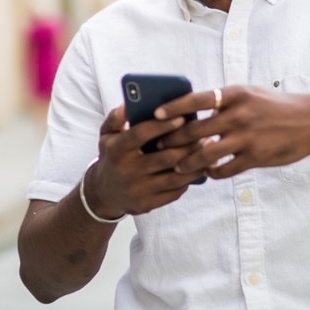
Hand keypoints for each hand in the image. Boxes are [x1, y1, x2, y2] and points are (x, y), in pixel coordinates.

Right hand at [82, 106, 206, 218]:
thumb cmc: (112, 156)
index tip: (182, 117)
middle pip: (165, 157)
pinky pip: (173, 193)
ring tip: (206, 153)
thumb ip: (116, 118)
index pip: (141, 134)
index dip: (162, 125)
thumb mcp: (106, 135)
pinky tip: (196, 170)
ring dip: (193, 165)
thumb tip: (128, 104)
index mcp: (116, 150)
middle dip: (188, 146)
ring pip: (174, 178)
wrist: (104, 193)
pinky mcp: (146, 205)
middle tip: (203, 135)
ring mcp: (137, 190)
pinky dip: (187, 181)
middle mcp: (126, 171)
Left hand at [154, 85, 309, 178]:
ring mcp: (246, 137)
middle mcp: (238, 114)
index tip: (155, 114)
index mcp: (235, 94)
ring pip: (205, 154)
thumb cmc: (277, 105)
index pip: (196, 99)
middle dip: (173, 140)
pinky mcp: (255, 157)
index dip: (173, 108)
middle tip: (159, 147)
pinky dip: (212, 173)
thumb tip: (197, 112)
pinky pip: (225, 169)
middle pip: (194, 130)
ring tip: (177, 168)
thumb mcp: (250, 94)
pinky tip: (207, 173)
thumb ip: (225, 102)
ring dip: (187, 163)